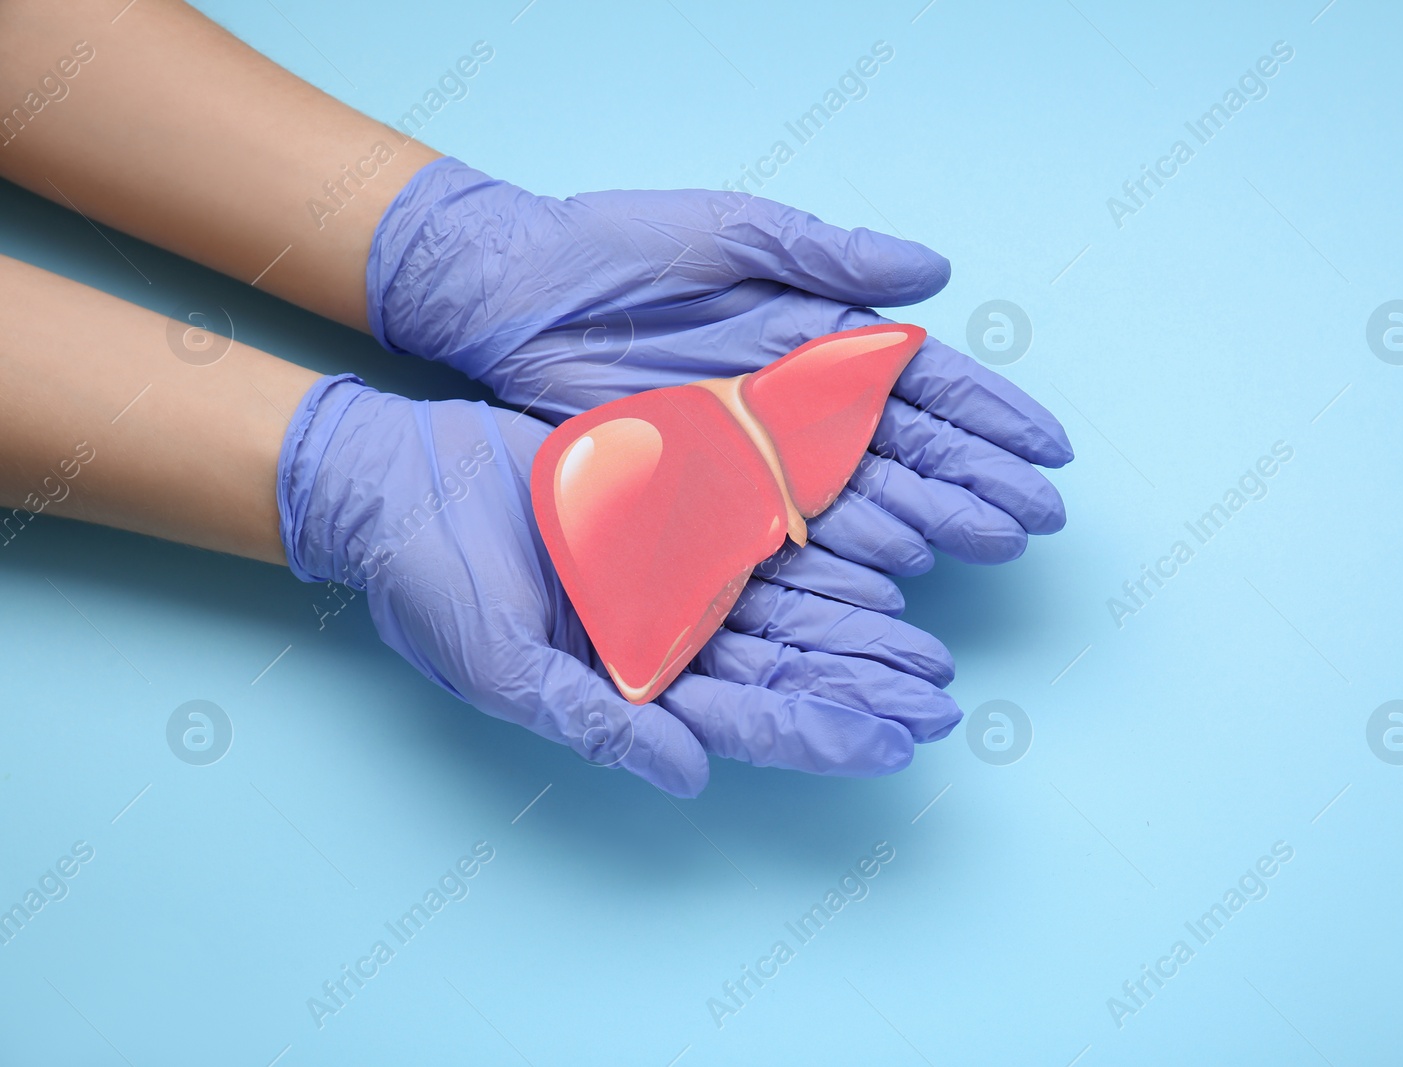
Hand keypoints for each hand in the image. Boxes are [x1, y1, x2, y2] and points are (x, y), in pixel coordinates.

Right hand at [278, 376, 962, 796]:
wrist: (395, 481)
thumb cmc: (430, 584)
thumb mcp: (500, 667)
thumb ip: (596, 726)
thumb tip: (693, 777)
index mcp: (635, 686)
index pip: (751, 720)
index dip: (827, 734)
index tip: (899, 744)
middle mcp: (671, 633)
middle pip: (792, 667)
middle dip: (868, 688)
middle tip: (943, 699)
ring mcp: (680, 569)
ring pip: (795, 604)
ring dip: (866, 627)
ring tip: (933, 649)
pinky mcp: (680, 503)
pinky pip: (768, 526)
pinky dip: (828, 544)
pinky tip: (887, 553)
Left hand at [367, 159, 1071, 575]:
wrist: (514, 293)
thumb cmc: (617, 250)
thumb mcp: (729, 233)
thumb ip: (830, 255)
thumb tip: (935, 273)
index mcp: (817, 335)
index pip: (927, 380)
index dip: (991, 415)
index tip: (1048, 450)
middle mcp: (801, 400)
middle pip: (912, 448)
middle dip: (979, 482)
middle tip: (1036, 521)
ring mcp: (760, 450)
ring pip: (867, 492)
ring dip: (934, 519)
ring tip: (991, 545)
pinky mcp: (710, 489)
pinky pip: (793, 523)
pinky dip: (850, 544)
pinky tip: (900, 565)